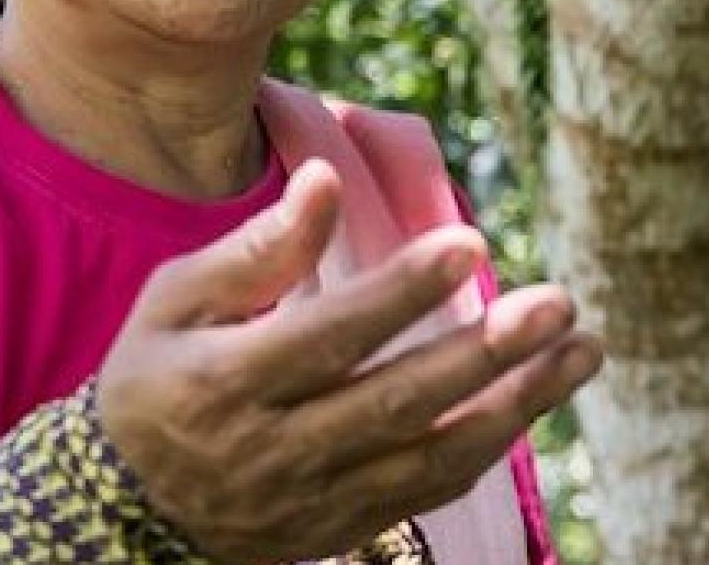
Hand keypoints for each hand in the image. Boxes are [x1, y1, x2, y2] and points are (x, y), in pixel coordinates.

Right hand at [95, 159, 602, 562]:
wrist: (124, 507)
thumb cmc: (158, 378)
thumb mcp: (174, 305)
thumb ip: (255, 249)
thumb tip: (324, 178)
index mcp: (223, 384)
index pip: (327, 336)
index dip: (400, 291)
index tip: (470, 241)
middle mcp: (272, 450)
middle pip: (393, 402)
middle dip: (485, 353)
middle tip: (559, 302)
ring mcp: (311, 500)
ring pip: (429, 457)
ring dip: (517, 405)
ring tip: (584, 351)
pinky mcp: (339, 530)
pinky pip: (428, 491)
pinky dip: (488, 444)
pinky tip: (536, 396)